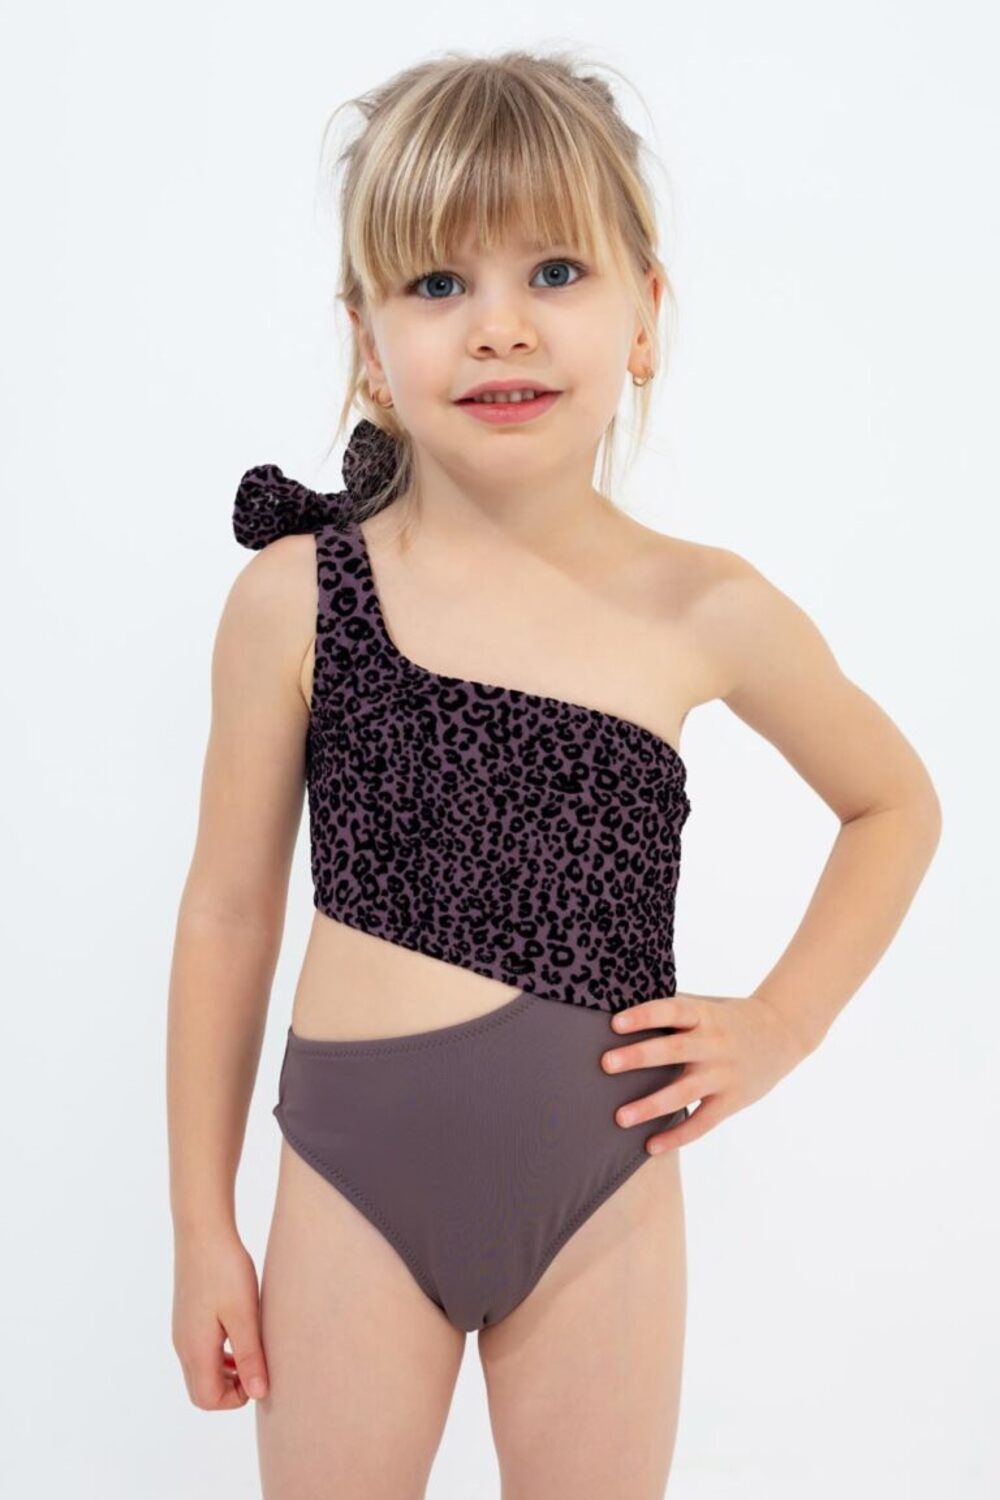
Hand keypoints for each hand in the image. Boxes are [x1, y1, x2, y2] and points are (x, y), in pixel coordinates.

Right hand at [172, 1225, 269, 1408]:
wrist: (202, 1232)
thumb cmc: (225, 1270)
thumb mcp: (244, 1315)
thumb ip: (250, 1356)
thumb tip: (259, 1394)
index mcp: (196, 1350)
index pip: (207, 1399)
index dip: (236, 1398)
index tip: (259, 1372)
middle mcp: (183, 1346)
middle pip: (201, 1390)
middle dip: (230, 1389)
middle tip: (257, 1363)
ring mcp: (182, 1331)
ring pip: (200, 1371)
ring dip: (226, 1372)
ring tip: (252, 1347)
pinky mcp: (186, 1317)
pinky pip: (199, 1351)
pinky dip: (219, 1355)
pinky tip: (239, 1331)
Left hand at [600, 990, 813, 1150]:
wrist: (782, 1033)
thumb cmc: (728, 1018)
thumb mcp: (705, 1006)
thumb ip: (673, 1011)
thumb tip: (620, 1010)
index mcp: (704, 1014)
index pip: (671, 1011)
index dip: (644, 1016)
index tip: (615, 1023)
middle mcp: (713, 1043)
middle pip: (674, 1050)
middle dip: (639, 1057)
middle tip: (606, 1064)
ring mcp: (723, 1074)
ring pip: (684, 1091)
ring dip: (651, 1105)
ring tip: (620, 1117)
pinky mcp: (731, 1100)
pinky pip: (702, 1122)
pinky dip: (677, 1135)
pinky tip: (651, 1146)